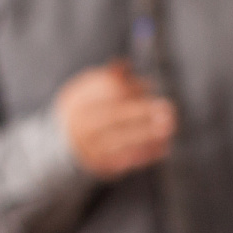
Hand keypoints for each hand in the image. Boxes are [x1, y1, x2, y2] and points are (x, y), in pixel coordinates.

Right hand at [56, 60, 176, 178]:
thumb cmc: (87, 110)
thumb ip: (107, 77)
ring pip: (120, 141)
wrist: (64, 146)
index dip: (128, 89)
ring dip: (147, 135)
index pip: (102, 93)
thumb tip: (125, 65)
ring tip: (169, 127)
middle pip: (112, 117)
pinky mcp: (100, 166)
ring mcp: (89, 148)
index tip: (150, 85)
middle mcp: (80, 126)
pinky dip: (145, 154)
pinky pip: (125, 161)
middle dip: (141, 112)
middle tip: (167, 109)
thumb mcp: (88, 90)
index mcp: (77, 102)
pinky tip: (163, 146)